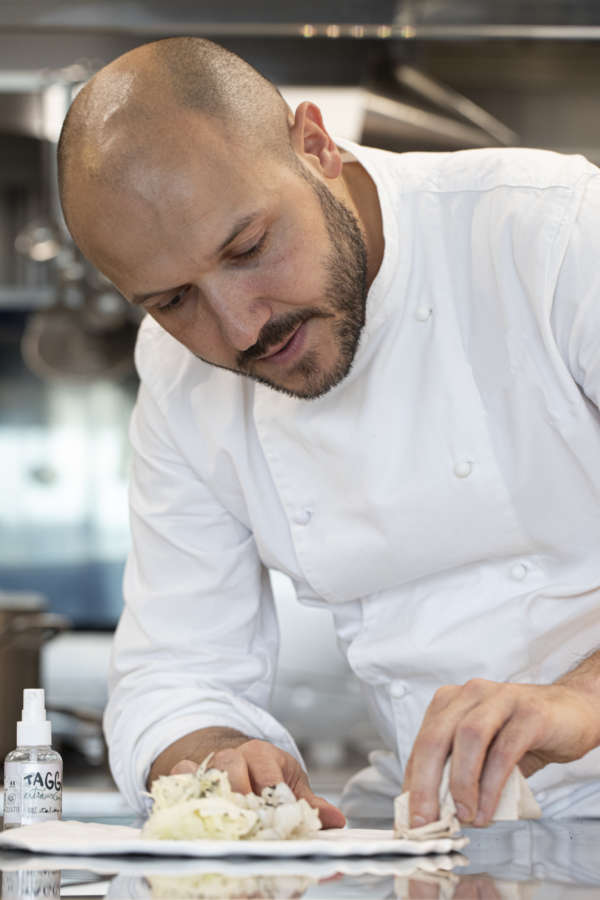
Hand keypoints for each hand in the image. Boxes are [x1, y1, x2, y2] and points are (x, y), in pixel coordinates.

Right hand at [169, 738, 345, 828]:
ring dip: (214, 806)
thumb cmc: (264, 772)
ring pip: (205, 778)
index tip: (278, 825)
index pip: (269, 777)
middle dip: (241, 804)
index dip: (273, 802)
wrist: (230, 756)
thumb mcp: (289, 782)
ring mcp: (206, 766)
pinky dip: (183, 798)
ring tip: (224, 835)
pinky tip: (193, 826)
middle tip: (250, 833)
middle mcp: (232, 756)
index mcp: (262, 754)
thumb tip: (337, 821)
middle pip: (233, 771)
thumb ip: (310, 804)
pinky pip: (178, 782)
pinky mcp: (185, 778)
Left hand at [403, 678, 599, 827]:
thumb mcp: (484, 754)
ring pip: (468, 738)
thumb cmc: (522, 735)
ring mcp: (501, 699)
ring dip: (461, 783)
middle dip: (424, 784)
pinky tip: (488, 810)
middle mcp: (471, 694)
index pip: (421, 743)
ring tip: (464, 817)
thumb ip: (459, 773)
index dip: (411, 782)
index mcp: (451, 702)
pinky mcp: (529, 713)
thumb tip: (434, 813)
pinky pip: (504, 751)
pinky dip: (491, 785)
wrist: (570, 712)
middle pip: (435, 738)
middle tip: (425, 821)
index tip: (410, 817)